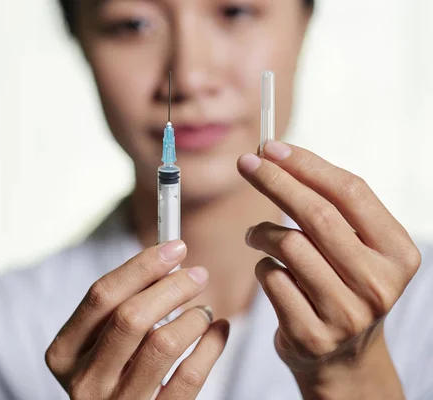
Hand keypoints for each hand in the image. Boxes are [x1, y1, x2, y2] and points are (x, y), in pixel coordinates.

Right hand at [45, 240, 229, 399]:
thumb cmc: (113, 374)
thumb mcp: (101, 344)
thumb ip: (121, 306)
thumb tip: (167, 259)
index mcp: (65, 352)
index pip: (101, 295)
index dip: (141, 266)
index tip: (174, 247)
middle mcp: (85, 381)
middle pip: (131, 316)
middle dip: (171, 287)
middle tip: (198, 274)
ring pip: (162, 344)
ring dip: (193, 317)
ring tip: (204, 310)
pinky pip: (190, 376)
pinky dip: (212, 345)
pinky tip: (218, 330)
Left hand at [237, 141, 420, 398]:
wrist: (343, 359)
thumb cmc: (343, 287)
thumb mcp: (357, 249)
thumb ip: (332, 208)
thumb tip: (276, 156)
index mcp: (397, 253)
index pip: (350, 192)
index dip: (306, 164)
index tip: (271, 147)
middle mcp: (378, 283)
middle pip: (317, 214)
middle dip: (275, 181)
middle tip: (245, 164)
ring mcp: (346, 313)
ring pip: (289, 244)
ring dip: (261, 231)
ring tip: (255, 235)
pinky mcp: (311, 333)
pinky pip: (271, 277)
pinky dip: (262, 265)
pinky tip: (269, 272)